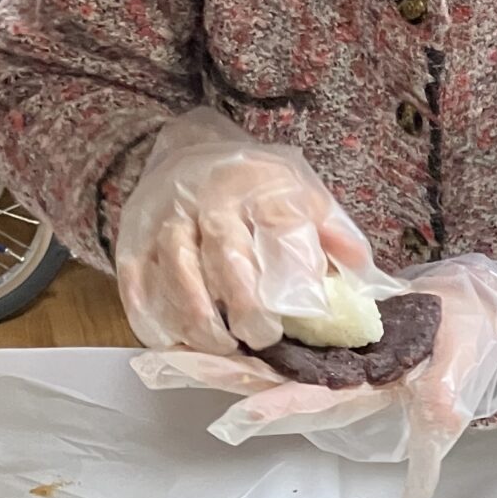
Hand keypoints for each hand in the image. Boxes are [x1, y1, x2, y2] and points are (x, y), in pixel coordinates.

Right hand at [115, 109, 373, 353]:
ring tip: (226, 348)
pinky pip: (138, 290)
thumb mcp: (303, 192)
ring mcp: (165, 220)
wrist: (187, 149)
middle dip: (247, 309)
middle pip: (227, 258)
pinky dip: (158, 324)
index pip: (282, 227)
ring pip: (179, 278)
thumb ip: (335, 233)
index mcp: (261, 183)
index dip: (297, 275)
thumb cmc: (255, 185)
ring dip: (203, 325)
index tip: (310, 313)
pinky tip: (181, 344)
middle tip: (264, 339)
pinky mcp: (131, 243)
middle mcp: (208, 197)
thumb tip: (365, 276)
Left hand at [131, 254, 496, 497]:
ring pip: (263, 363)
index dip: (281, 403)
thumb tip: (441, 418)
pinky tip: (197, 323)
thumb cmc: (473, 338)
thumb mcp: (468, 361)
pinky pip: (273, 337)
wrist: (476, 313)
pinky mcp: (323, 336)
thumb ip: (452, 392)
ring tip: (158, 354)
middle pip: (271, 384)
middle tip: (163, 368)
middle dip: (219, 378)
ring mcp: (328, 360)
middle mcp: (338, 381)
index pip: (319, 400)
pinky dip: (236, 332)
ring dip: (213, 359)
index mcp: (369, 391)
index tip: (241, 405)